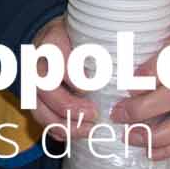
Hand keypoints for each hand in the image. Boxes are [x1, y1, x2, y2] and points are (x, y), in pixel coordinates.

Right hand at [29, 17, 97, 145]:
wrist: (58, 39)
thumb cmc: (81, 39)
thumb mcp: (92, 34)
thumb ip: (109, 46)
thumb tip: (137, 69)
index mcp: (52, 40)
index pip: (54, 55)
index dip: (69, 74)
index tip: (88, 87)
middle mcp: (37, 61)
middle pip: (42, 86)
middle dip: (67, 105)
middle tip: (93, 114)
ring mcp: (32, 81)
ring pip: (37, 106)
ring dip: (62, 123)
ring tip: (88, 130)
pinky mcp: (35, 98)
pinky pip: (40, 118)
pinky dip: (57, 130)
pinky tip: (76, 134)